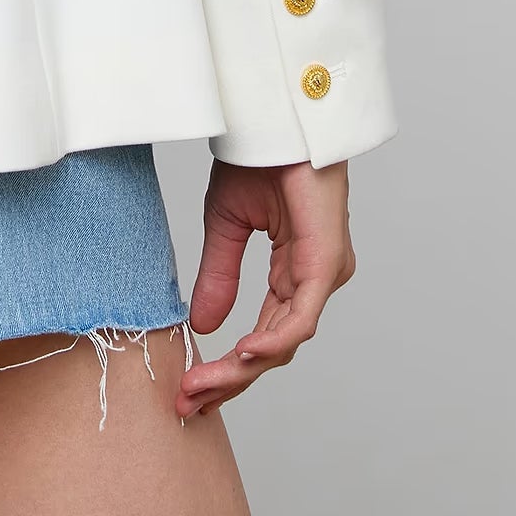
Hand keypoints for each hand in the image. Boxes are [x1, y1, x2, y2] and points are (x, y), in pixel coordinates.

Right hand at [174, 156, 354, 419]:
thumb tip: (204, 326)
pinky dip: (271, 341)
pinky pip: (300, 318)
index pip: (263, 335)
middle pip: (273, 349)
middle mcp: (315, 280)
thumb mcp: (226, 224)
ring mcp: (325, 274)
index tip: (189, 387)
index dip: (228, 367)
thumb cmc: (262, 157)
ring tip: (202, 385)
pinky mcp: (327, 264)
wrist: (277, 114)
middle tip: (188, 401)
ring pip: (284, 342)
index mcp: (296, 272)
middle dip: (229, 381)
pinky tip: (240, 353)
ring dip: (241, 370)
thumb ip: (219, 275)